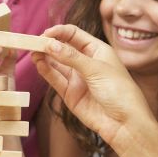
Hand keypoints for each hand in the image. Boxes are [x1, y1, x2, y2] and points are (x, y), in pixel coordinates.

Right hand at [31, 24, 155, 151]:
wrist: (125, 124)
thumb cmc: (120, 92)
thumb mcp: (96, 69)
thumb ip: (72, 57)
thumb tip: (50, 44)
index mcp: (97, 50)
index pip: (74, 35)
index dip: (59, 32)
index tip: (45, 34)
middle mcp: (86, 63)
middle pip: (62, 48)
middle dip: (48, 44)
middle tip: (33, 43)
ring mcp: (77, 79)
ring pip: (56, 64)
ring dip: (44, 57)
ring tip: (33, 52)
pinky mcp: (70, 94)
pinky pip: (55, 79)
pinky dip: (46, 71)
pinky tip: (39, 64)